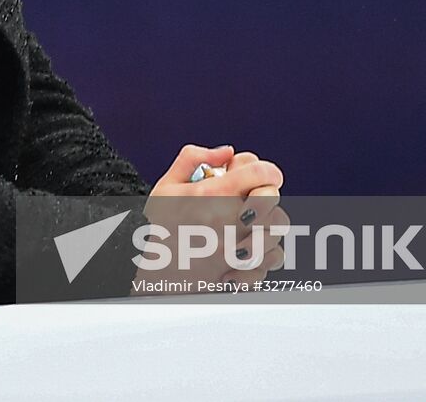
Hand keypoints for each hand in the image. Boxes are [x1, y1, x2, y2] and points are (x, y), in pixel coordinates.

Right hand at [139, 145, 286, 286]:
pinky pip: (273, 257)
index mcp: (213, 194)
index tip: (262, 175)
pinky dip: (267, 251)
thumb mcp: (167, 185)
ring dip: (268, 222)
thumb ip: (195, 158)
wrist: (148, 273)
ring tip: (250, 224)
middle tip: (254, 198)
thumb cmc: (156, 229)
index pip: (260, 172)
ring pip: (277, 228)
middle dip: (266, 193)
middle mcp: (229, 219)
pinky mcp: (242, 270)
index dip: (265, 170)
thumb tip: (226, 152)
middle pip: (273, 198)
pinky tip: (249, 247)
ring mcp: (238, 246)